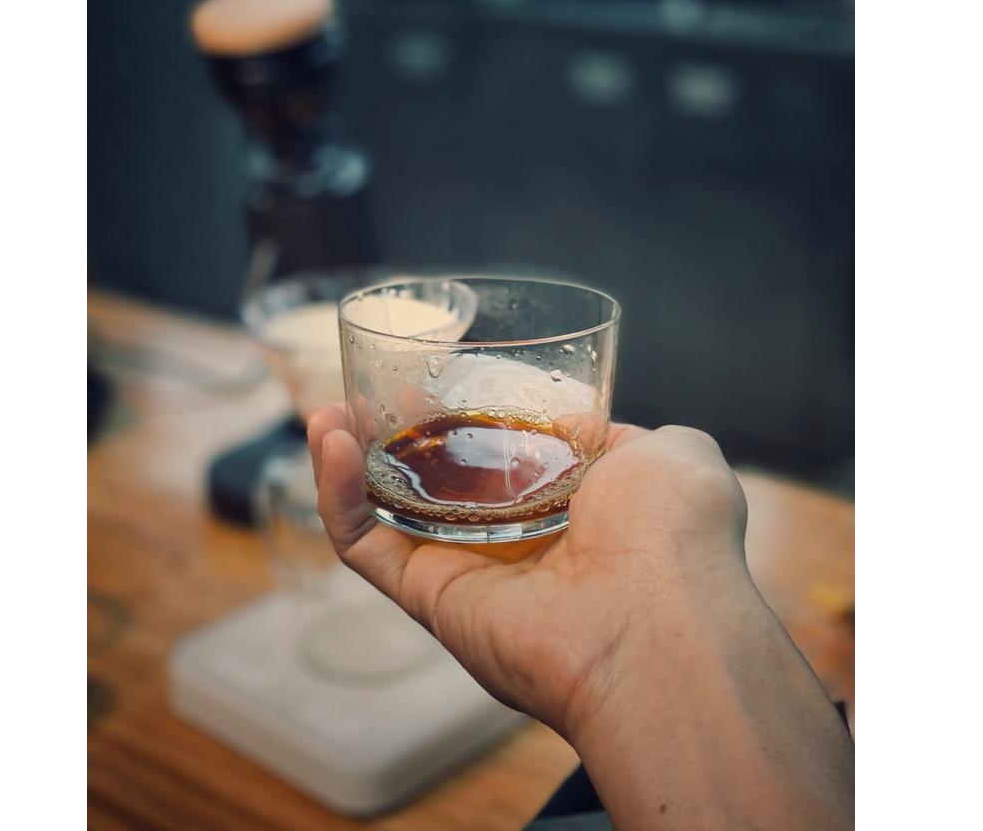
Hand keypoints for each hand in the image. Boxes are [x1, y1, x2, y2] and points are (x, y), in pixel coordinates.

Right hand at [307, 407, 747, 737]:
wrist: (659, 619)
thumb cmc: (675, 535)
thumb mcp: (671, 454)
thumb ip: (621, 433)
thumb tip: (582, 423)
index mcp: (569, 510)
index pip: (502, 461)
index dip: (465, 419)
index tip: (440, 382)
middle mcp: (514, 545)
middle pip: (434, 484)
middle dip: (397, 436)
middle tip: (373, 391)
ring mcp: (467, 572)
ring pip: (388, 512)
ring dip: (349, 460)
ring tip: (325, 412)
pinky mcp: (427, 598)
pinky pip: (364, 544)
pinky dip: (336, 494)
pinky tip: (329, 439)